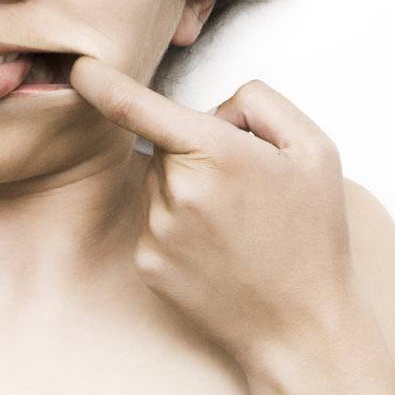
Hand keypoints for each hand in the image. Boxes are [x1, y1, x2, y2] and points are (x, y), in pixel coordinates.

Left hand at [69, 59, 368, 368]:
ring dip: (189, 188)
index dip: (102, 82)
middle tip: (249, 187)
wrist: (303, 328)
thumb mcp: (315, 150)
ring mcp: (158, 231)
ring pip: (162, 182)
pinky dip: (182, 226)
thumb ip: (260, 104)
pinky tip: (219, 249)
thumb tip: (215, 108)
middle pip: (168, 143)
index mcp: (217, 155)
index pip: (138, 107)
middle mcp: (178, 191)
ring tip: (239, 224)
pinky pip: (156, 220)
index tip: (79, 67)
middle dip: (199, 149)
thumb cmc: (314, 237)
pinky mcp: (147, 263)